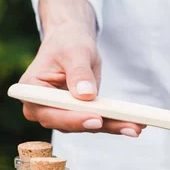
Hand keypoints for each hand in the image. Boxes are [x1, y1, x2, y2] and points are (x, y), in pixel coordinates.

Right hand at [19, 0, 143, 136]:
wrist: (72, 42)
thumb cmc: (68, 43)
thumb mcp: (75, 52)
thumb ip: (78, 73)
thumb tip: (86, 95)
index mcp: (31, 92)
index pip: (51, 112)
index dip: (73, 119)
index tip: (96, 119)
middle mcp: (42, 108)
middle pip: (71, 124)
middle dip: (101, 126)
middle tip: (129, 127)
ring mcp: (61, 114)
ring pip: (87, 126)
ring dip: (114, 126)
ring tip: (137, 127)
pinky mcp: (78, 114)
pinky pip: (97, 121)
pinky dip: (115, 122)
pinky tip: (135, 124)